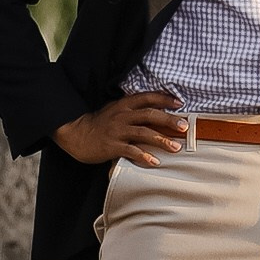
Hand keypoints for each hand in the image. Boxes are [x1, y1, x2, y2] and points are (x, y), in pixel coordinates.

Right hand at [54, 88, 186, 169]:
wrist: (75, 134)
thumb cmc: (98, 123)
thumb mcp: (114, 110)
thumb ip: (131, 109)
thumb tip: (154, 109)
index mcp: (123, 105)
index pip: (147, 98)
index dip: (164, 99)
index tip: (180, 103)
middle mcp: (122, 116)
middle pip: (149, 115)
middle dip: (169, 120)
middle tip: (184, 126)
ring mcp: (117, 131)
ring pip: (143, 133)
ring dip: (161, 140)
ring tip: (176, 147)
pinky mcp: (111, 146)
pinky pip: (131, 151)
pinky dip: (144, 156)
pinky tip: (155, 161)